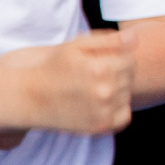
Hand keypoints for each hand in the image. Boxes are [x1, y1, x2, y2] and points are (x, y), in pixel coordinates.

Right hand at [0, 31, 137, 135]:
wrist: (29, 97)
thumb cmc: (53, 66)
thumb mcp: (77, 45)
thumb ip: (110, 40)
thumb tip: (135, 38)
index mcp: (100, 68)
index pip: (130, 58)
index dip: (118, 55)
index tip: (101, 58)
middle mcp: (104, 92)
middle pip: (130, 76)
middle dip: (118, 71)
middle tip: (95, 72)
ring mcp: (102, 112)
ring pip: (128, 94)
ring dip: (118, 89)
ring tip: (95, 86)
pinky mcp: (99, 127)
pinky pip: (124, 116)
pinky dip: (118, 109)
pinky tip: (101, 102)